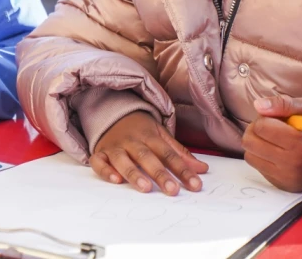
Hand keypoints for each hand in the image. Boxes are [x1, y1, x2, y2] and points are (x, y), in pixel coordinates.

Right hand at [90, 111, 208, 194]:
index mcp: (149, 136)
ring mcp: (114, 146)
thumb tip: (203, 169)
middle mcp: (131, 141)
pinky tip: (116, 180)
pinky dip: (106, 170)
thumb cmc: (139, 129)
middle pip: (146, 157)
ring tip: (146, 188)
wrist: (111, 112)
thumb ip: (179, 153)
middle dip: (159, 173)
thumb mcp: (160, 135)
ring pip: (123, 159)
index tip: (195, 185)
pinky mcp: (100, 152)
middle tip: (172, 190)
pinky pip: (99, 161)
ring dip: (133, 173)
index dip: (182, 169)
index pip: (168, 153)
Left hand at [242, 95, 301, 191]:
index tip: (275, 119)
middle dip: (256, 130)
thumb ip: (282, 103)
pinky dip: (260, 157)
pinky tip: (274, 153)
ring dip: (256, 144)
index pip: (261, 127)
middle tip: (270, 129)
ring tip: (272, 140)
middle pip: (250, 141)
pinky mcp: (282, 185)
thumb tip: (257, 105)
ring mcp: (288, 177)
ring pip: (249, 155)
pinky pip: (256, 167)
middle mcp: (295, 164)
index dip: (264, 118)